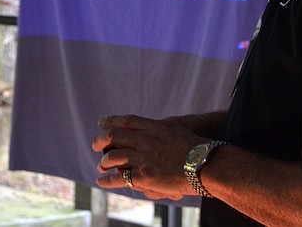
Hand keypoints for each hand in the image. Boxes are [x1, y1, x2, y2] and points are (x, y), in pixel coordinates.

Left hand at [92, 114, 207, 199]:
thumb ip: (162, 130)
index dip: (112, 120)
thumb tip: (152, 130)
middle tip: (95, 144)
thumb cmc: (198, 148)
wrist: (205, 163)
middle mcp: (146, 140)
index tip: (102, 122)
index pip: (127, 121)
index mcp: (155, 127)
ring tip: (100, 165)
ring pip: (113, 157)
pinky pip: (120, 177)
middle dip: (101, 140)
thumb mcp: (178, 130)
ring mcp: (144, 157)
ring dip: (103, 161)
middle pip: (115, 136)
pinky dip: (107, 179)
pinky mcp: (145, 175)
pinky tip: (101, 181)